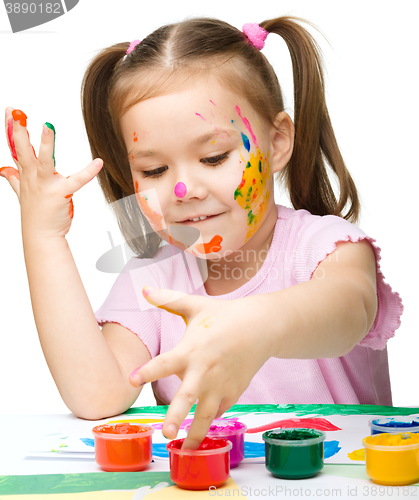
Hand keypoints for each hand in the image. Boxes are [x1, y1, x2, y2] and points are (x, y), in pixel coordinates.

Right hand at [0, 107, 102, 238]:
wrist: (41, 235)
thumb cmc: (35, 214)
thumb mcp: (21, 193)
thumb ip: (13, 179)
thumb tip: (4, 169)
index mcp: (26, 175)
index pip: (17, 148)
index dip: (13, 129)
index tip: (10, 111)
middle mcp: (33, 178)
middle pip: (24, 151)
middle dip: (19, 131)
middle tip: (16, 112)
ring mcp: (45, 186)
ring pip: (44, 161)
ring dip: (46, 144)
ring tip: (48, 126)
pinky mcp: (61, 194)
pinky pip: (76, 180)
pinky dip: (88, 172)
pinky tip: (98, 163)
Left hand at [129, 286, 271, 449]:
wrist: (261, 327)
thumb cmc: (225, 315)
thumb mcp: (196, 305)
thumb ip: (168, 299)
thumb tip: (143, 288)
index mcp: (191, 348)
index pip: (165, 362)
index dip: (148, 371)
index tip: (130, 379)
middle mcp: (204, 370)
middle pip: (188, 396)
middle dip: (176, 416)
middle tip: (165, 433)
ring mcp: (220, 384)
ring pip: (206, 413)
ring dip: (196, 432)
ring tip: (186, 451)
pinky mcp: (233, 392)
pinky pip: (218, 409)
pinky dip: (210, 419)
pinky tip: (201, 428)